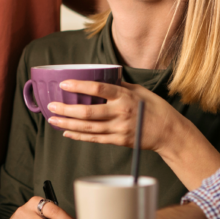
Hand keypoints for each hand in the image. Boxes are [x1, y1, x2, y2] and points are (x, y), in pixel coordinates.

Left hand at [46, 80, 180, 154]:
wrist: (168, 132)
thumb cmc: (154, 107)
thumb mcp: (138, 90)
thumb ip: (119, 85)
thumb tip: (100, 77)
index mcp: (124, 97)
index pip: (98, 89)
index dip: (79, 86)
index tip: (64, 84)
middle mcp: (120, 113)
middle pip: (88, 112)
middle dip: (66, 110)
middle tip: (51, 106)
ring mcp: (119, 129)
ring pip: (88, 128)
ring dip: (68, 124)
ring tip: (53, 120)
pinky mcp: (119, 141)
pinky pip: (95, 139)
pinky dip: (79, 136)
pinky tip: (67, 132)